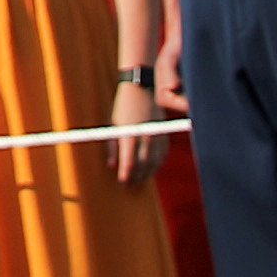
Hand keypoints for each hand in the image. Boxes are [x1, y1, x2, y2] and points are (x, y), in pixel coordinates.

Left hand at [108, 68, 164, 182]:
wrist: (142, 90)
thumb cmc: (122, 108)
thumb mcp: (112, 126)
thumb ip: (112, 147)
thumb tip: (112, 165)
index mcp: (130, 135)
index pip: (129, 164)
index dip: (126, 176)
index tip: (122, 183)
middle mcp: (145, 137)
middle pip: (143, 166)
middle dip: (136, 178)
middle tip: (130, 186)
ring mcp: (156, 136)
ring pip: (154, 163)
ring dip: (147, 174)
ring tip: (140, 180)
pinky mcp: (163, 134)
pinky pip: (162, 155)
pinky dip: (157, 164)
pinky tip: (151, 168)